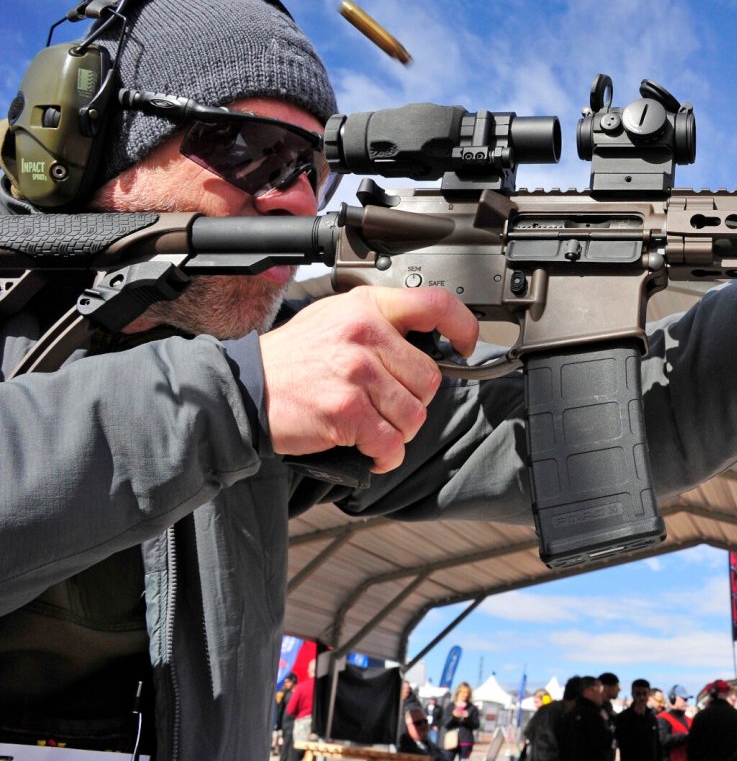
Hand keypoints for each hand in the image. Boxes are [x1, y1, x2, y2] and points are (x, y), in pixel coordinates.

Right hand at [260, 287, 478, 472]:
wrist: (245, 388)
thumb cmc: (293, 360)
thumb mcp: (336, 320)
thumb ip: (381, 326)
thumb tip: (429, 343)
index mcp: (367, 308)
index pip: (435, 305)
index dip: (462, 326)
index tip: (466, 344)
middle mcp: (365, 334)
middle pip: (429, 379)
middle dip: (413, 401)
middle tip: (385, 406)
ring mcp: (357, 371)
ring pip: (414, 415)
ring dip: (398, 432)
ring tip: (371, 427)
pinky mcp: (347, 409)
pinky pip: (390, 442)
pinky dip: (384, 456)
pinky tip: (369, 450)